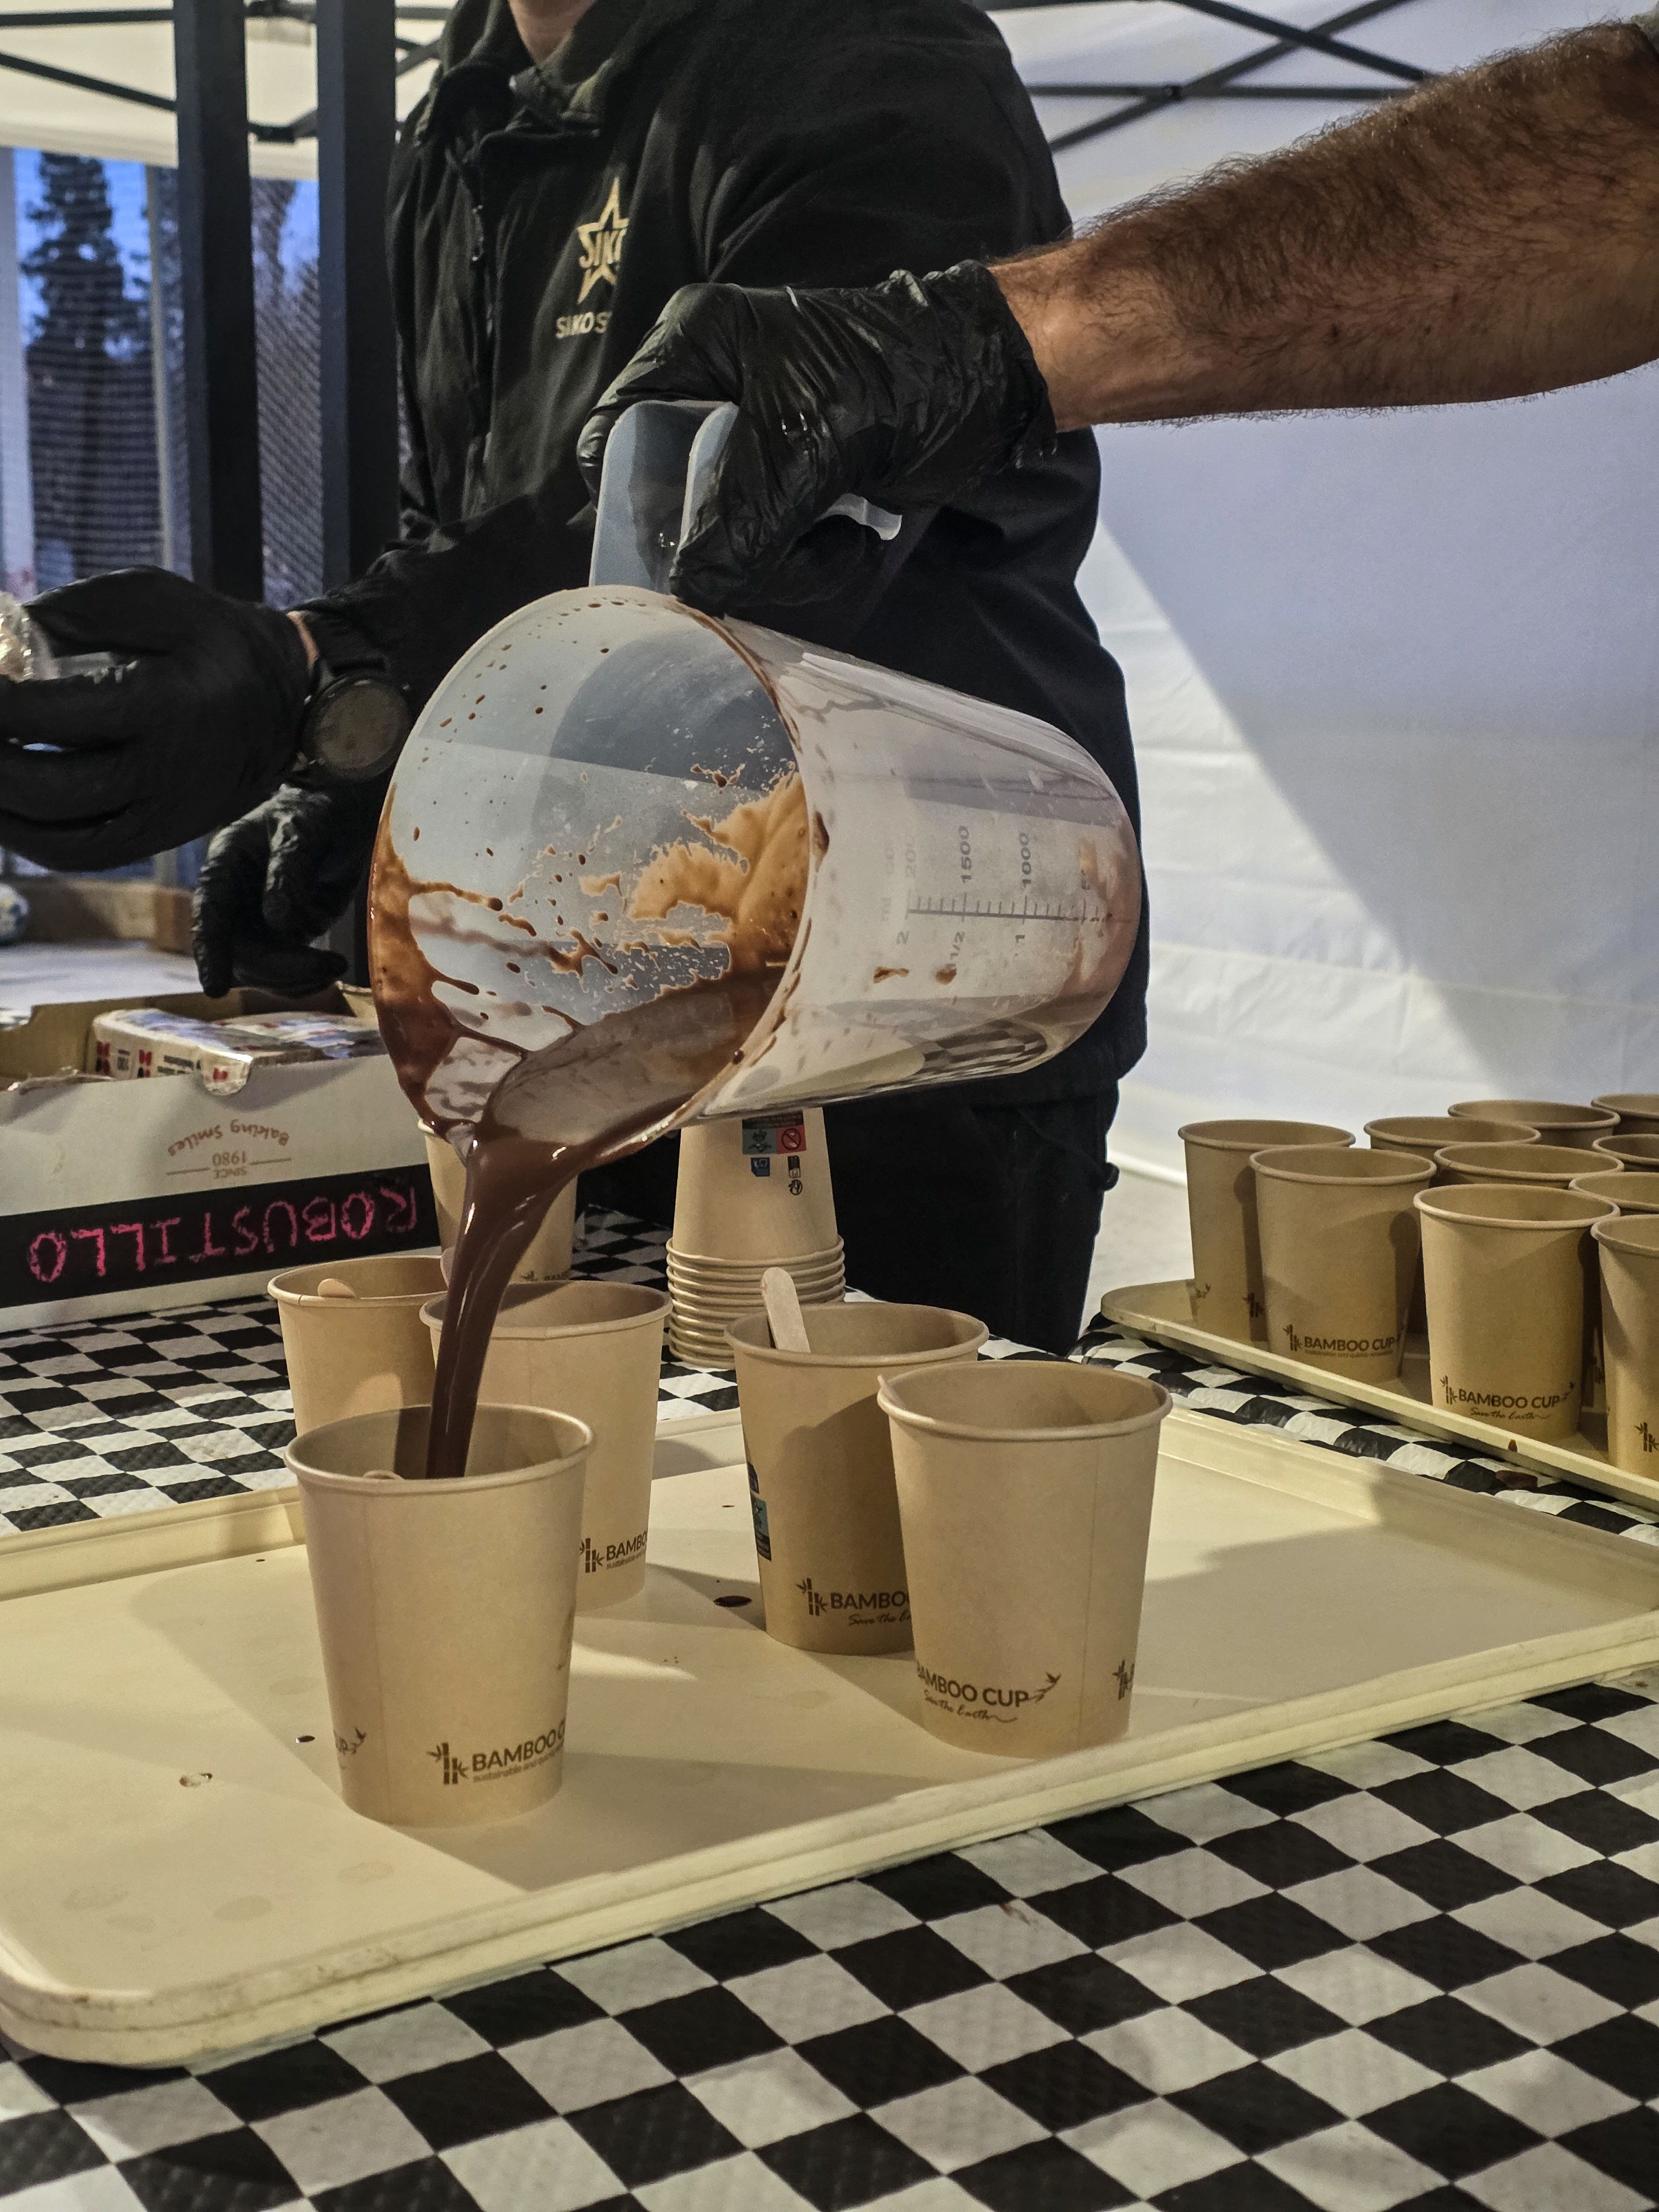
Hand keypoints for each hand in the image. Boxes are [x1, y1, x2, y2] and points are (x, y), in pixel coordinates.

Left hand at [0, 567, 310, 870]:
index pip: (58, 715)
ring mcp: (167, 815)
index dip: (0, 704)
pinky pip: (86, 855)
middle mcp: (167, 771)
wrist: (291, 701)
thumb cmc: (214, 639)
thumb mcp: (153, 598)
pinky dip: (31, 841)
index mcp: (166, 702)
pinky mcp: (164, 837)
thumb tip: (0, 637)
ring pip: (63, 837)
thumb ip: (74, 611)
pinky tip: (4, 810)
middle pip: (52, 788)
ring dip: (2, 810)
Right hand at [192, 780, 385, 998]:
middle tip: (328, 965)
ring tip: (335, 964)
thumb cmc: (316, 812)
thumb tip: (278, 922)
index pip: (209, 916)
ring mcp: (258, 924)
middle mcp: (234, 902)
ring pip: (260, 972)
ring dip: (295, 980)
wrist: (344, 814)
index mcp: (224, 869)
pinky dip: (306, 980)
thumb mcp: (302, 831)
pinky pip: (285, 974)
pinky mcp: (285, 939)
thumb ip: (289, 871)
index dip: (209, 953)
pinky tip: (332, 967)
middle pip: (238, 954)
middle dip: (278, 969)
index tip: (215, 989)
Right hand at [577, 263, 1053, 613]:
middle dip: (725, 546)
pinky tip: (853, 543)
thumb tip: (690, 590)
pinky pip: (770, 543)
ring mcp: (756, 437)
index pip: (616, 433)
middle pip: (673, 498)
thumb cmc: (900, 380)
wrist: (991, 380)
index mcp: (695, 349)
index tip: (669, 553)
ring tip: (837, 547)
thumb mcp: (807, 447)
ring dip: (779, 563)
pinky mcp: (797, 479)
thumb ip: (740, 521)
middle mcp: (713, 388)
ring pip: (725, 533)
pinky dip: (808, 560)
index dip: (631, 501)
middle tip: (772, 565)